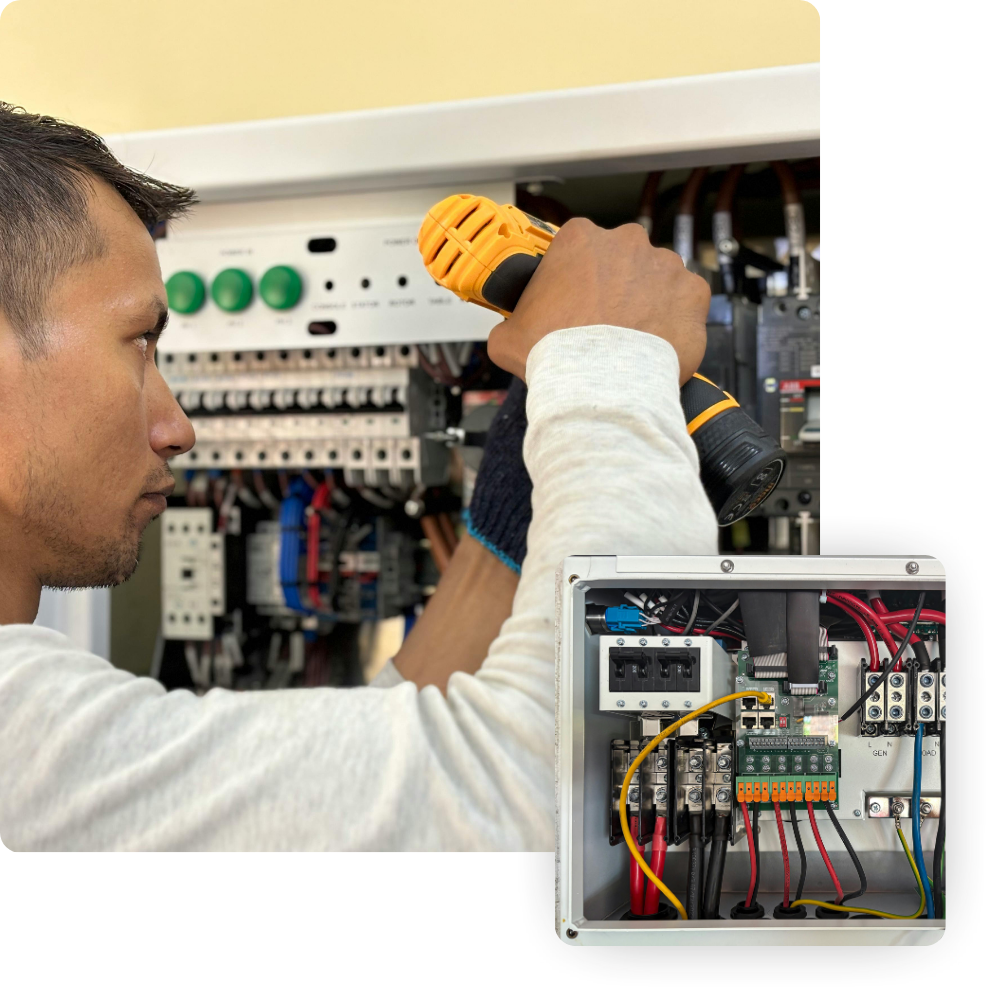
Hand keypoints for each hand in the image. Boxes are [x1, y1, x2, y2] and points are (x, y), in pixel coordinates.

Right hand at [487, 218, 709, 382]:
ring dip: (646, 302)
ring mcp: (665, 264)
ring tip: (631, 339)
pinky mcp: (693, 293)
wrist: (600, 385)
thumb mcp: (508, 337)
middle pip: (620, 260)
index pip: (578, 250)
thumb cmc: (556, 355)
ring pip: (655, 280)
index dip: (575, 279)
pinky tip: (657, 344)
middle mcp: (626, 241)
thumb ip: (512, 322)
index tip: (575, 302)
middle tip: (603, 324)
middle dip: (614, 287)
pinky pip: (686, 303)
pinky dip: (675, 321)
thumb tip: (510, 332)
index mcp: (579, 239)